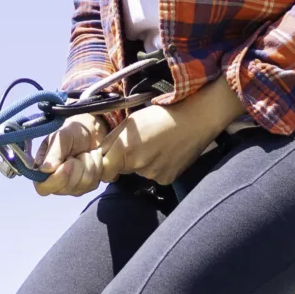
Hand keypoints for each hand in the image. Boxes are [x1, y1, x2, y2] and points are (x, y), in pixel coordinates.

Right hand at [32, 114, 108, 197]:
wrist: (93, 130)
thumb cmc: (73, 132)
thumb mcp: (62, 137)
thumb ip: (53, 153)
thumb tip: (45, 169)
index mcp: (43, 171)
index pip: (43, 188)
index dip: (56, 179)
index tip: (68, 163)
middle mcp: (55, 183)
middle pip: (65, 188)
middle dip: (76, 167)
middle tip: (75, 153)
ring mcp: (72, 187)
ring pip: (83, 184)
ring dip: (88, 164)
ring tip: (84, 153)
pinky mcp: (88, 186)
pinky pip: (94, 182)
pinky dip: (96, 166)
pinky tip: (92, 158)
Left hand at [96, 79, 247, 185]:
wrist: (196, 119)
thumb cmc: (162, 114)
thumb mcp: (132, 121)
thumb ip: (111, 139)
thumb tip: (98, 153)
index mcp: (125, 148)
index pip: (104, 170)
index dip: (106, 163)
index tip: (111, 156)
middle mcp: (137, 165)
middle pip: (121, 170)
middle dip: (125, 160)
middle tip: (140, 143)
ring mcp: (153, 174)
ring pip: (138, 172)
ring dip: (142, 162)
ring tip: (156, 145)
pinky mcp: (166, 179)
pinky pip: (154, 175)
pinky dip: (157, 167)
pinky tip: (166, 153)